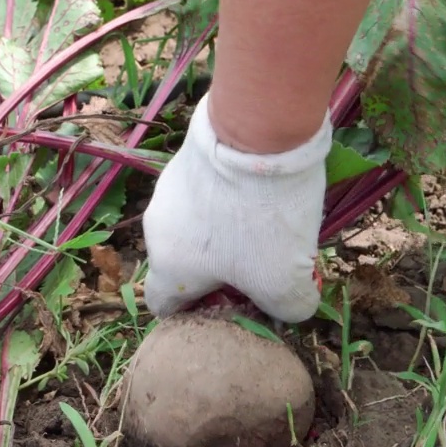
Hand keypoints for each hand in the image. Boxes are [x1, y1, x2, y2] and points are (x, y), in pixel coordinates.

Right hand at [141, 92, 332, 323]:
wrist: (256, 133)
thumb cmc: (262, 221)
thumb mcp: (287, 283)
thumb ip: (288, 310)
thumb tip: (289, 307)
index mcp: (168, 268)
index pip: (165, 307)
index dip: (197, 313)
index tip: (234, 303)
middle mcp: (156, 231)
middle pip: (185, 265)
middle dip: (221, 271)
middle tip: (262, 262)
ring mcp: (167, 191)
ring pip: (196, 228)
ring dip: (225, 232)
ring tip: (266, 221)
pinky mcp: (185, 160)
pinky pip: (206, 195)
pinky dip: (228, 200)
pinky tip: (261, 190)